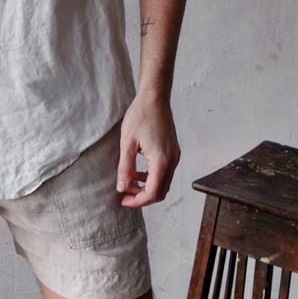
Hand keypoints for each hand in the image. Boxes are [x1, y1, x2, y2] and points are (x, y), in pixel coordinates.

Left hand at [116, 90, 180, 207]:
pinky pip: (165, 172)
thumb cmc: (140, 116)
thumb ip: (125, 168)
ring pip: (164, 183)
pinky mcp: (174, 151)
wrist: (155, 97)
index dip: (137, 201)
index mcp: (161, 161)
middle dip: (142, 196)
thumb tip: (122, 188)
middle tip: (125, 193)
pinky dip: (153, 177)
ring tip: (130, 181)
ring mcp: (175, 156)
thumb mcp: (127, 143)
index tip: (122, 200)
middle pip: (160, 192)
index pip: (152, 193)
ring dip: (148, 187)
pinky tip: (139, 171)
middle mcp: (172, 161)